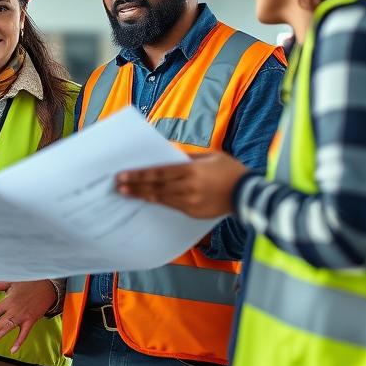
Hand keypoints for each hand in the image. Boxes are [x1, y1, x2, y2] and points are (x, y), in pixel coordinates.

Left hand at [0, 280, 57, 354]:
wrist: (47, 287)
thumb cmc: (28, 283)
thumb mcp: (10, 282)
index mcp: (7, 301)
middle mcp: (13, 310)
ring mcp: (22, 316)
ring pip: (9, 328)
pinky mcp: (31, 321)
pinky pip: (24, 334)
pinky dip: (19, 342)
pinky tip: (13, 351)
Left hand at [115, 152, 250, 218]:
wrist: (247, 194)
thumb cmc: (229, 170)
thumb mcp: (209, 156)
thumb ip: (186, 157)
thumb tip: (167, 153)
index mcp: (191, 171)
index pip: (159, 173)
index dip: (139, 175)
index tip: (123, 175)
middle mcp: (188, 188)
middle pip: (156, 188)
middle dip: (135, 187)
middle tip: (118, 186)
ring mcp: (190, 202)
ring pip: (161, 199)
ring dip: (143, 196)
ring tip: (127, 193)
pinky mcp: (193, 212)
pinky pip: (172, 206)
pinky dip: (159, 202)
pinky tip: (148, 199)